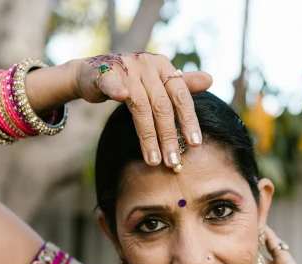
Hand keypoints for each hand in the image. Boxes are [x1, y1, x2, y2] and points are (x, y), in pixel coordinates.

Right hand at [70, 52, 212, 167]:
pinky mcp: (103, 72)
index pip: (180, 96)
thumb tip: (210, 80)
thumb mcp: (156, 82)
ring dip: (148, 136)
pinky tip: (120, 97)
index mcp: (163, 66)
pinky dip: (116, 89)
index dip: (188, 120)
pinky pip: (111, 82)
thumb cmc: (129, 80)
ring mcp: (125, 66)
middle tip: (173, 161)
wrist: (91, 73)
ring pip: (140, 105)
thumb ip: (181, 84)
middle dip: (169, 136)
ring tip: (154, 160)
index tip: (195, 144)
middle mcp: (146, 64)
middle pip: (161, 105)